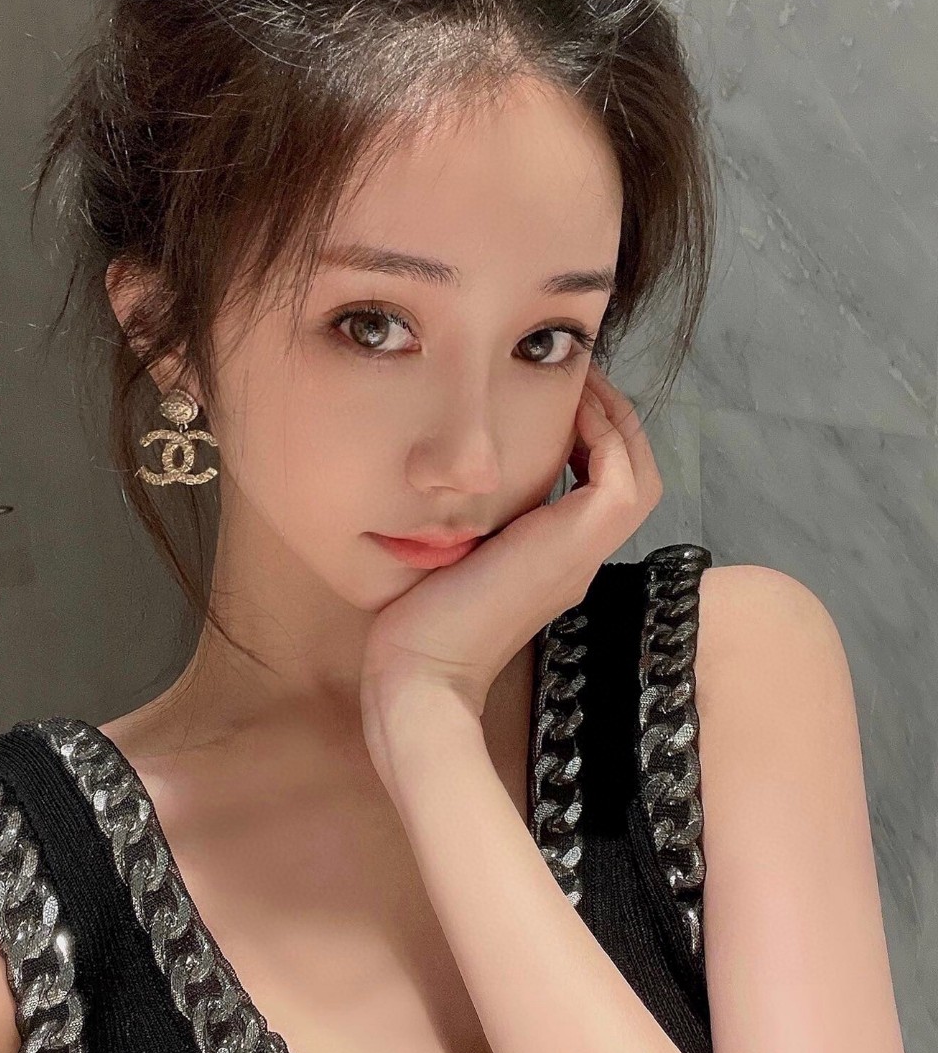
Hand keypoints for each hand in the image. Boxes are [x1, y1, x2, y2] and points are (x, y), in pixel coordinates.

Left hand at [360, 361, 662, 725]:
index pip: (598, 491)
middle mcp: (578, 558)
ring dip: (614, 421)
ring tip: (581, 383)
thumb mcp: (444, 558)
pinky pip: (621, 477)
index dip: (589, 439)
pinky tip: (569, 405)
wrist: (420, 673)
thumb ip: (464, 522)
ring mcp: (582, 554)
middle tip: (579, 379)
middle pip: (632, 477)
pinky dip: (605, 434)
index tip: (556, 399)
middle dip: (610, 420)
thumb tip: (444, 475)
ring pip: (638, 474)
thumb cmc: (415, 624)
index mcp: (554, 562)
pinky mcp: (576, 546)